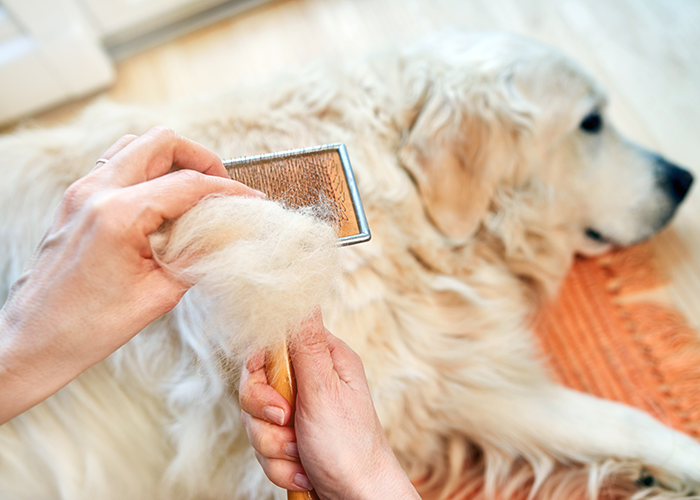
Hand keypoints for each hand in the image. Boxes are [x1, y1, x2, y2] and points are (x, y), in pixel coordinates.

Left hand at [0, 127, 263, 423]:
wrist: (35, 340)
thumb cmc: (88, 326)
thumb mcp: (158, 295)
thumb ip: (197, 258)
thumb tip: (226, 237)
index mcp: (118, 215)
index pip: (189, 185)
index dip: (229, 192)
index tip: (252, 202)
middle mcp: (96, 192)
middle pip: (162, 143)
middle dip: (200, 159)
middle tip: (220, 189)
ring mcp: (81, 192)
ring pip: (136, 146)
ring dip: (171, 161)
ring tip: (193, 192)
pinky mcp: (75, 201)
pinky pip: (117, 165)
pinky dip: (146, 172)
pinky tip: (161, 203)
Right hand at [240, 311, 419, 499]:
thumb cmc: (351, 447)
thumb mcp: (324, 391)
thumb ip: (303, 344)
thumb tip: (300, 289)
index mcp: (323, 360)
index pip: (270, 344)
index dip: (260, 373)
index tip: (276, 400)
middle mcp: (310, 381)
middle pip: (256, 385)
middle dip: (266, 419)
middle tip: (290, 427)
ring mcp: (300, 412)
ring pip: (256, 420)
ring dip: (275, 448)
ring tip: (302, 456)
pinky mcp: (291, 439)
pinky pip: (264, 447)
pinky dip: (280, 466)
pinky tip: (304, 471)